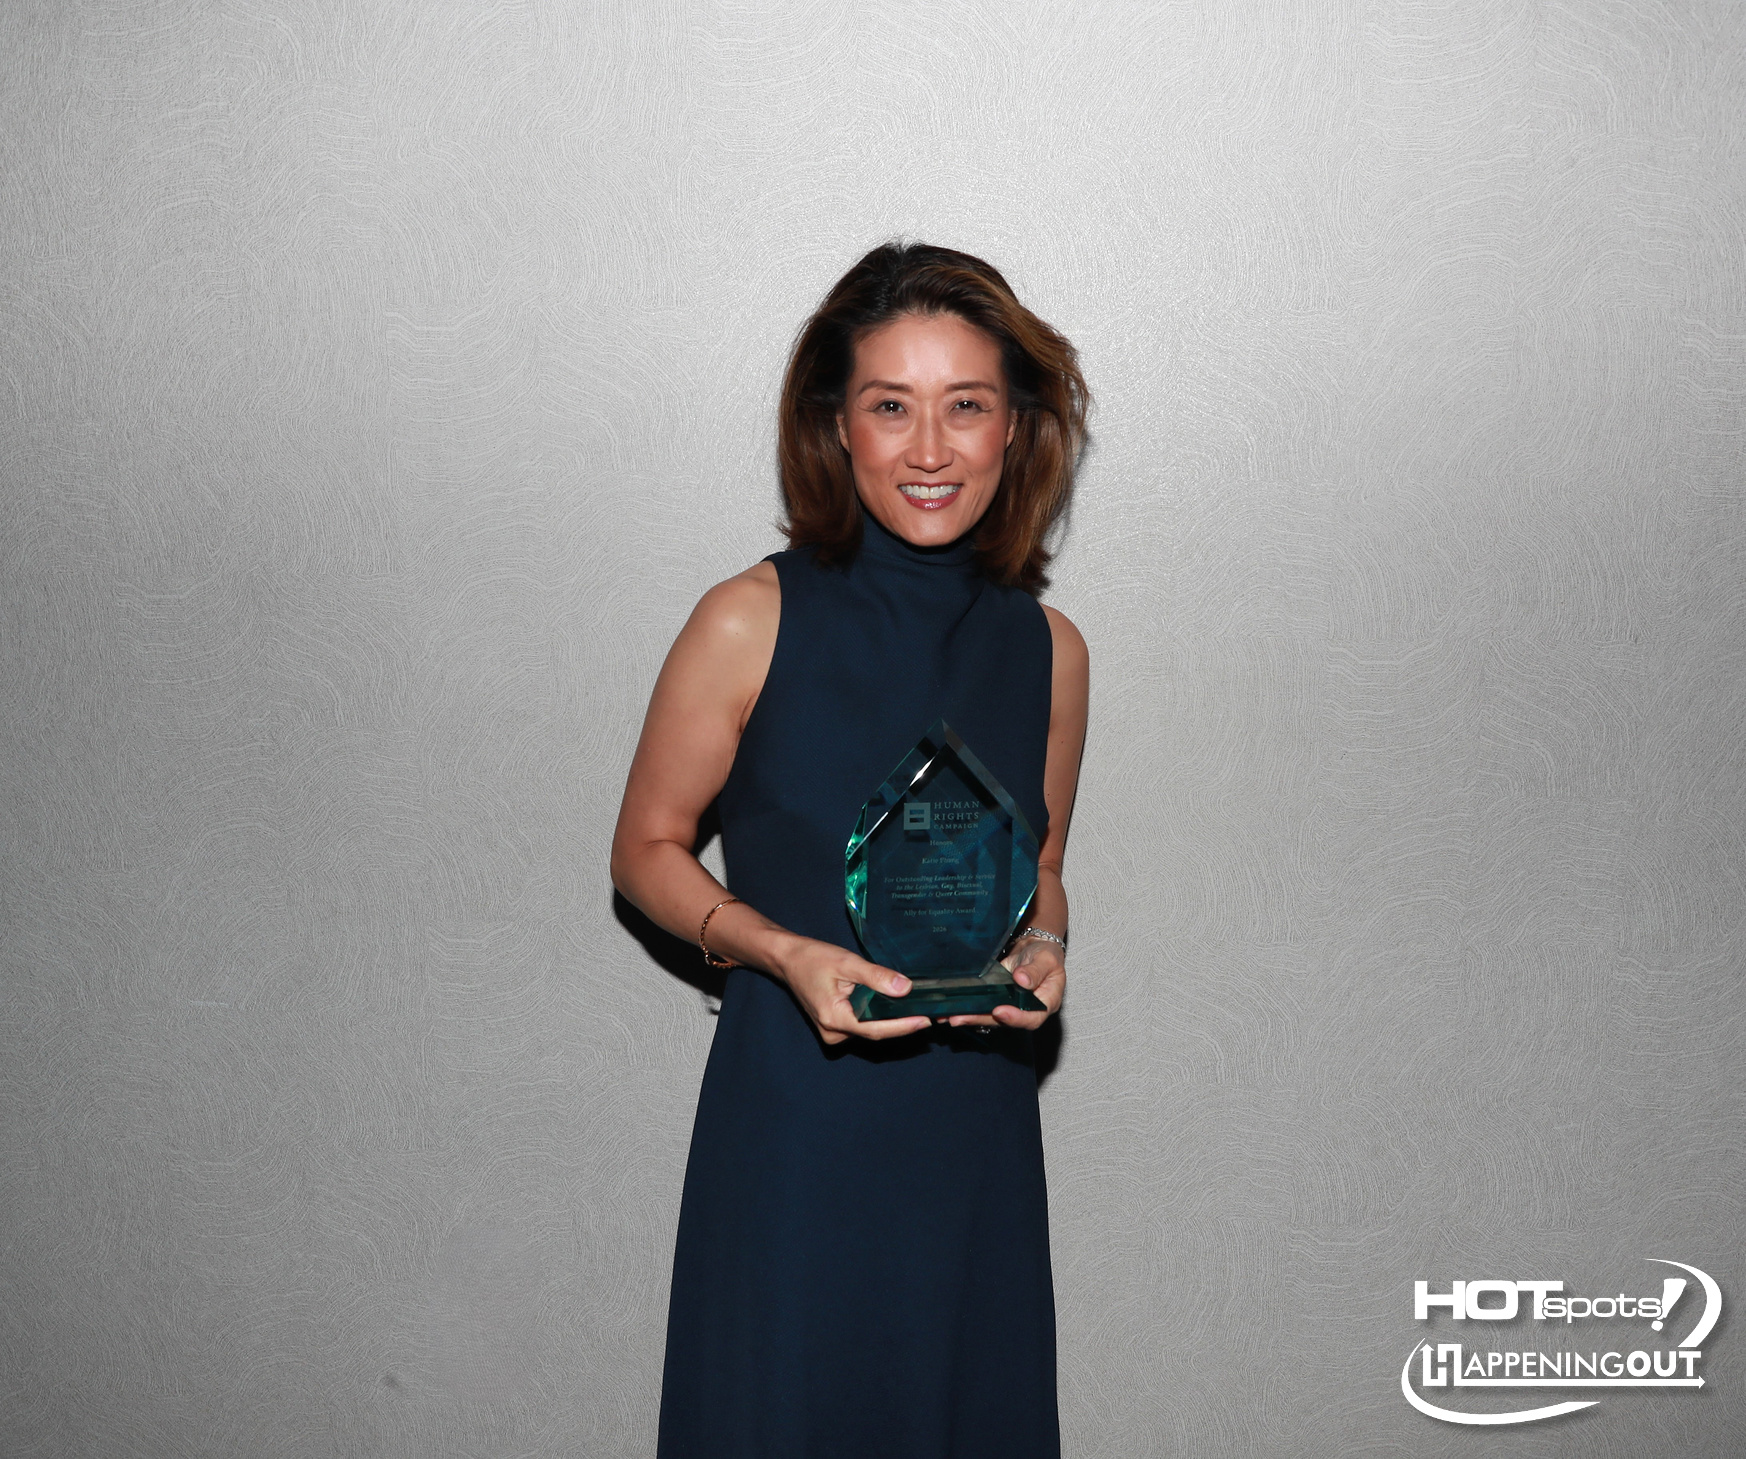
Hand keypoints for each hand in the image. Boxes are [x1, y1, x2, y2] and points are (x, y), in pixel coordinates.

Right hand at [774, 937, 931, 1045]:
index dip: (904, 1027)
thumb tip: (905, 989)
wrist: (787, 960)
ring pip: (869, 1030)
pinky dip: (877, 1016)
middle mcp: (833, 1033)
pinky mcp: (834, 1027)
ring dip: (890, 1020)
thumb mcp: (846, 963)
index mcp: (834, 1019)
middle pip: (875, 1032)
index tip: (926, 1021)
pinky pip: (861, 1025)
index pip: (877, 1030)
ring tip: (917, 1008)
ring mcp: (832, 1033)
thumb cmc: (813, 958)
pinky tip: (894, 1006)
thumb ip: (875, 977)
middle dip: (902, 1023)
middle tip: (929, 1012)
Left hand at [946, 934, 1064, 1032]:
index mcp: (1044, 1004)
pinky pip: (983, 1005)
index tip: (999, 1011)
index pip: (1032, 1018)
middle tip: (960, 1018)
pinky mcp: (996, 998)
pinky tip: (950, 1008)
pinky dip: (968, 1007)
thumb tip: (1021, 980)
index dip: (1015, 1018)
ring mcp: (1009, 1005)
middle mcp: (1025, 1010)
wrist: (1035, 948)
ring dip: (969, 1016)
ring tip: (949, 1016)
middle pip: (1004, 1021)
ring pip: (989, 1016)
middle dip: (981, 1019)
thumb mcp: (1046, 959)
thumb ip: (1035, 971)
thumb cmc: (1046, 955)